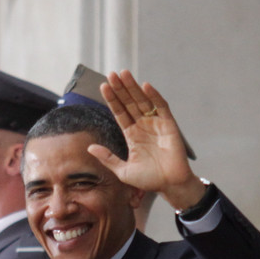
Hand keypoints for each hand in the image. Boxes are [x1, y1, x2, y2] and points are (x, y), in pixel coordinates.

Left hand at [87, 70, 204, 210]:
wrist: (170, 185)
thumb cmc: (149, 179)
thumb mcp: (123, 170)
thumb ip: (108, 158)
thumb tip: (90, 147)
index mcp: (132, 135)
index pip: (119, 113)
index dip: (112, 100)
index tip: (103, 86)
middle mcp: (143, 126)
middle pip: (129, 103)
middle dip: (120, 89)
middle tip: (111, 74)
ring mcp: (156, 124)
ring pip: (142, 101)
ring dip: (133, 87)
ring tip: (123, 74)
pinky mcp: (169, 125)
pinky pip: (161, 107)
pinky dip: (154, 96)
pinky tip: (145, 86)